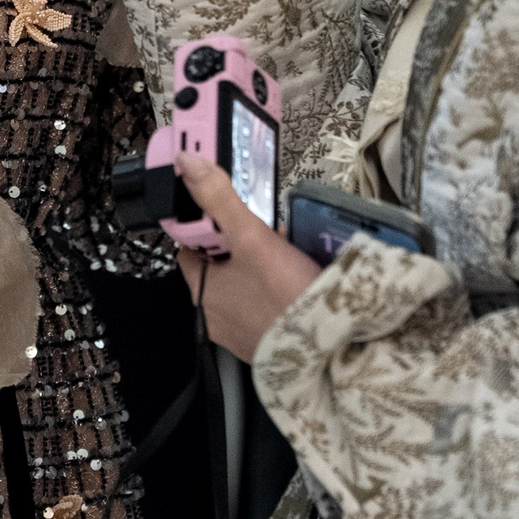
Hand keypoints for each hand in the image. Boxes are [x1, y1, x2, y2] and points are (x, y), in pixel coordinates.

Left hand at [171, 154, 317, 362]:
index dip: (205, 223)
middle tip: (267, 230)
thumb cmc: (286, 299)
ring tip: (288, 252)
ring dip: (262, 267)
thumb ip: (220, 200)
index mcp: (200, 293)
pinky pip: (266, 306)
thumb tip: (188, 165)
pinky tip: (298, 281)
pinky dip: (277, 291)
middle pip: (220, 265)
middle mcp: (214, 317)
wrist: (330, 353)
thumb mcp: (252, 238)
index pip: (189, 247)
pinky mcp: (266, 342)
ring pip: (245, 285)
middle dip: (242, 244)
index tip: (226, 208)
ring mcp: (241, 332)